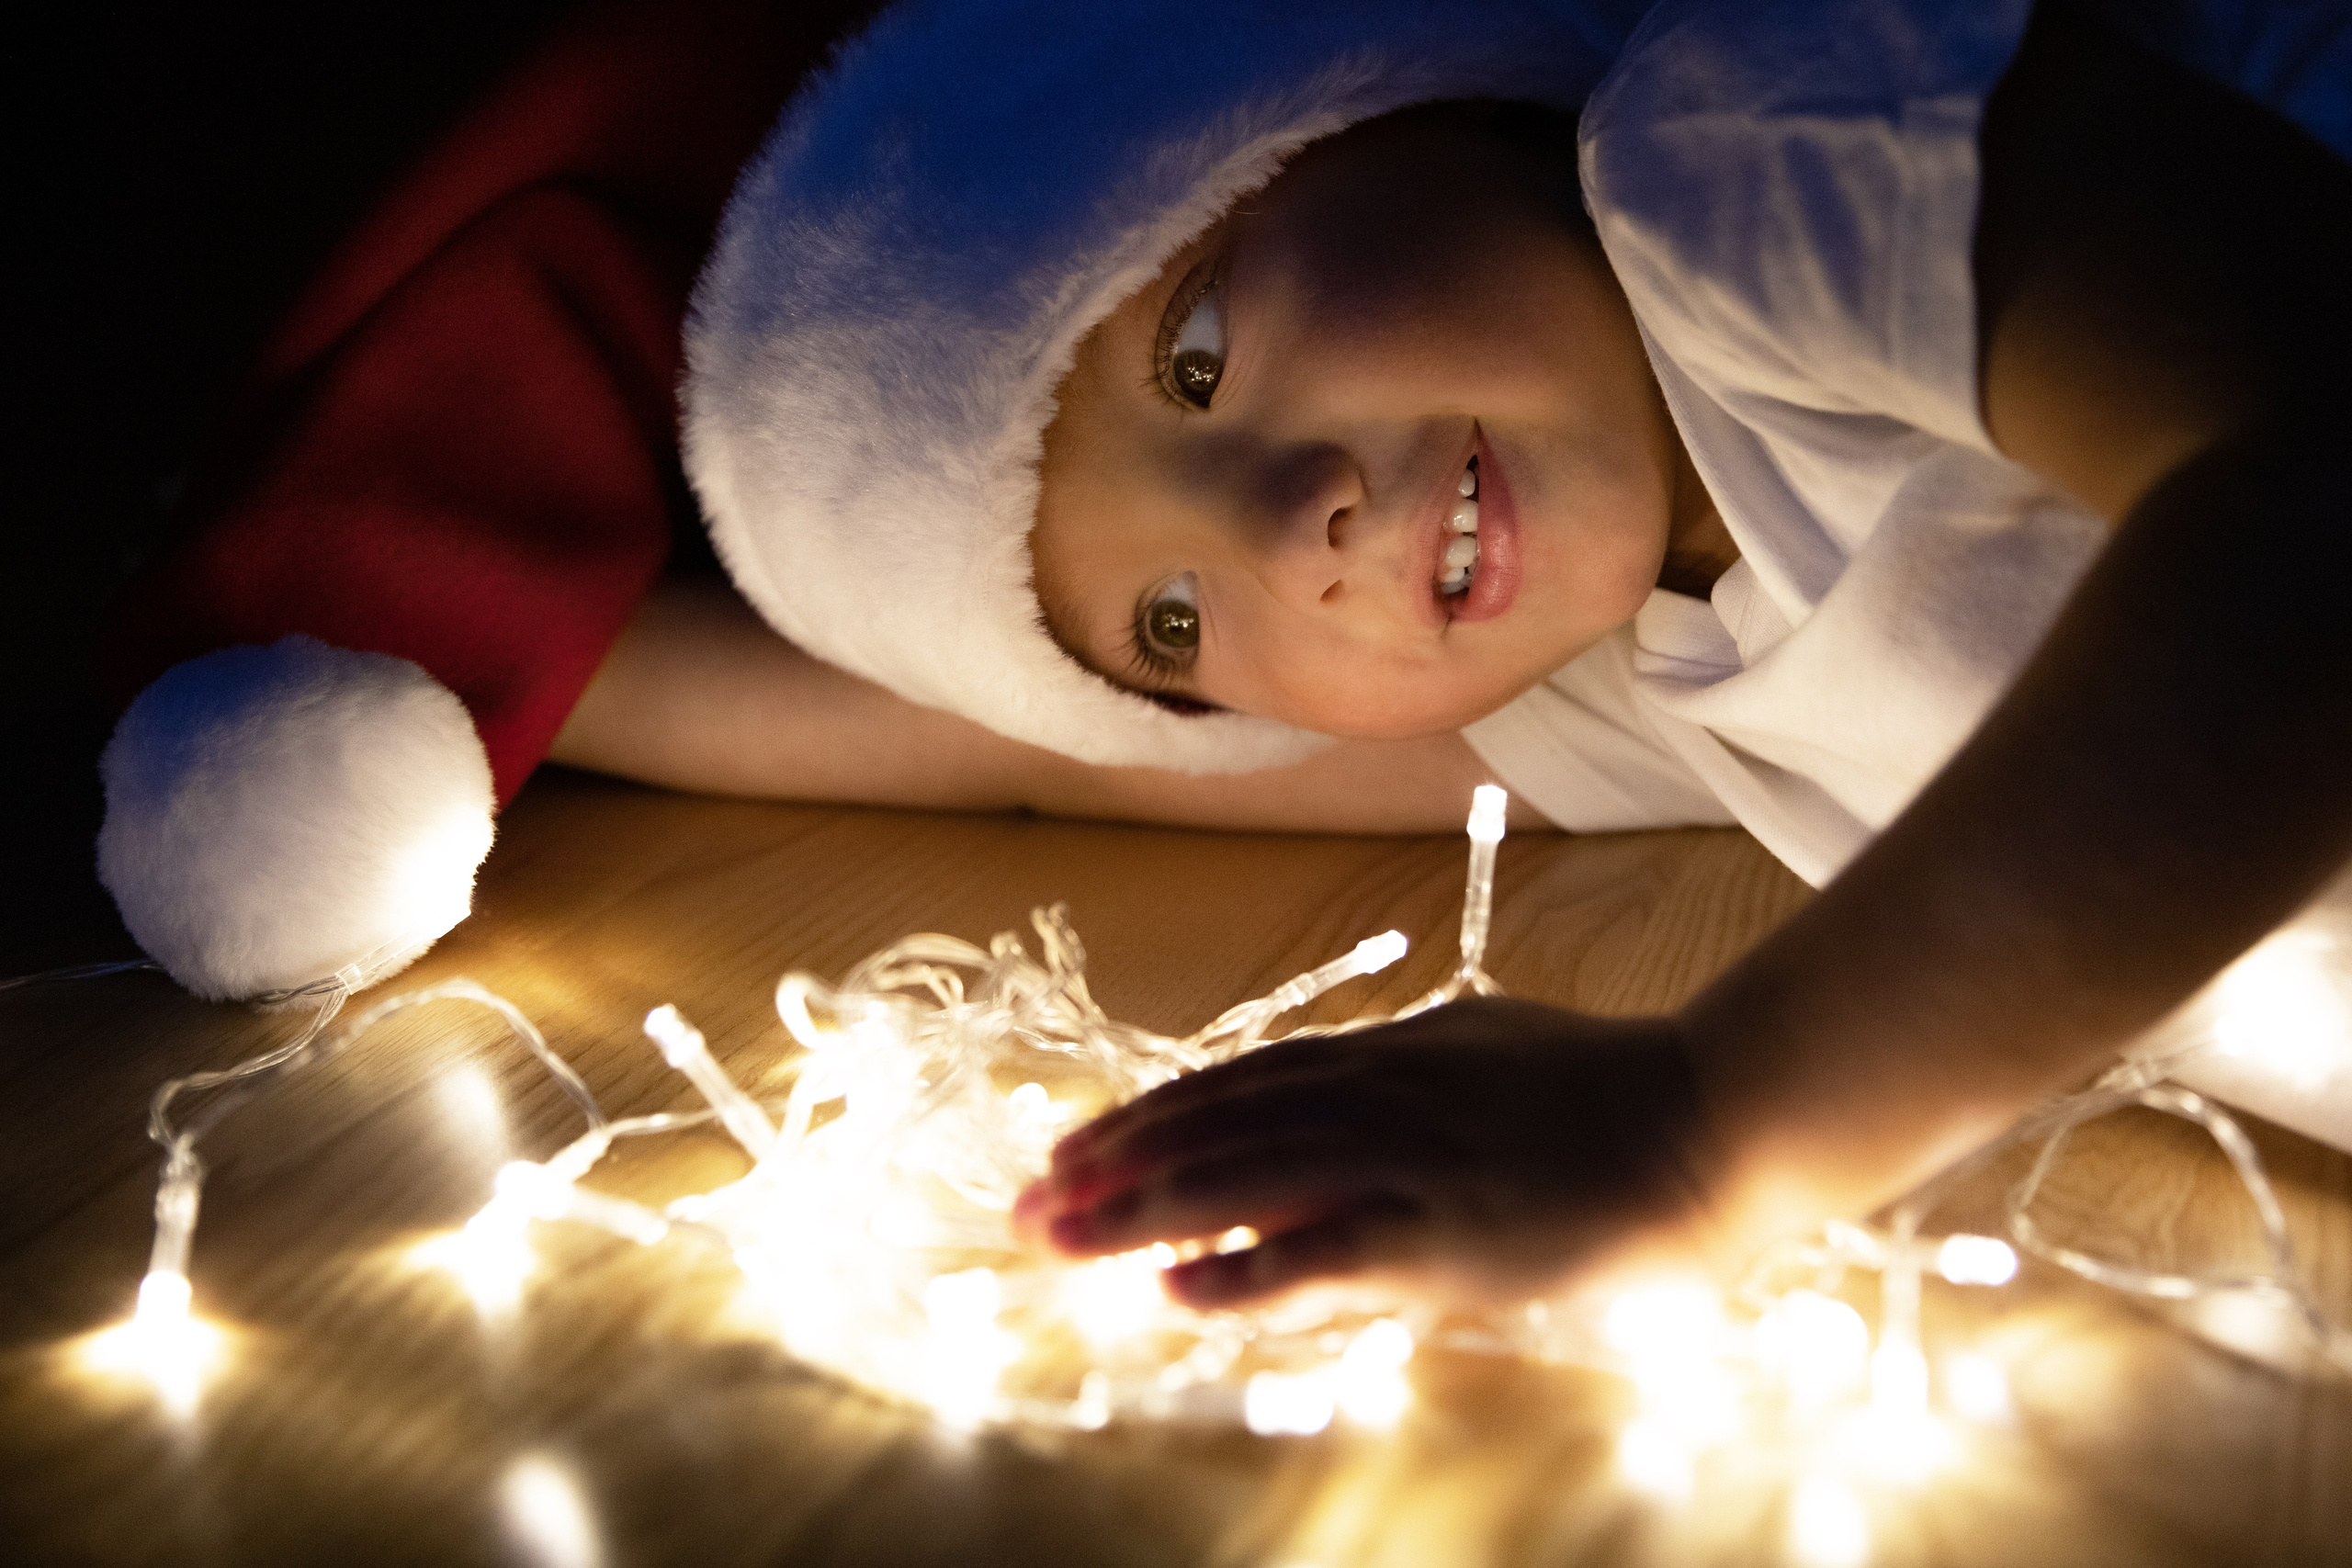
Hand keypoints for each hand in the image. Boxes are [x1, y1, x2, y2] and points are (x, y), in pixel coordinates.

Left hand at [1014, 999, 1724, 1309]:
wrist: (1708, 1115)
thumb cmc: (1603, 1087)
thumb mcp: (1479, 1050)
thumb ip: (1398, 1072)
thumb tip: (1327, 1093)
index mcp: (1385, 1053)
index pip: (1233, 1084)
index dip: (1144, 1117)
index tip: (1069, 1147)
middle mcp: (1378, 1095)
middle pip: (1216, 1127)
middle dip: (1111, 1166)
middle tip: (1026, 1202)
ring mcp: (1408, 1160)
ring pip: (1245, 1180)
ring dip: (1143, 1213)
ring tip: (1062, 1241)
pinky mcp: (1447, 1231)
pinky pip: (1325, 1254)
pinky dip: (1244, 1273)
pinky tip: (1175, 1295)